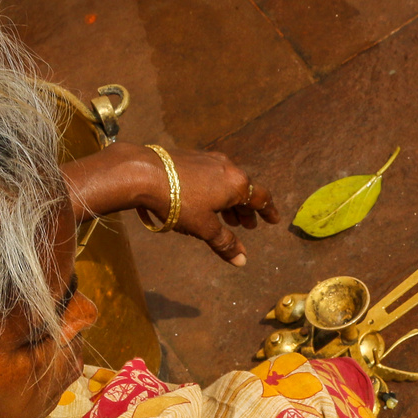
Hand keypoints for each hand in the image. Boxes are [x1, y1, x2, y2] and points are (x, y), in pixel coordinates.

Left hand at [60, 144, 277, 264]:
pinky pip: (213, 177)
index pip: (261, 198)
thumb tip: (243, 261)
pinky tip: (205, 201)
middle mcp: (228, 167)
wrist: (144, 173)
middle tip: (247, 226)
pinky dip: (216, 191)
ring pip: (227, 183)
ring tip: (227, 218)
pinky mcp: (192, 157)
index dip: (268, 211)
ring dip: (230, 202)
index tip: (273, 220)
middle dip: (246, 210)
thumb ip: (225, 243)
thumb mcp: (204, 228)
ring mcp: (209, 159)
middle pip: (244, 190)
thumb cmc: (178, 202)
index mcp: (237, 184)